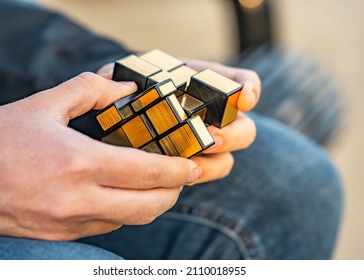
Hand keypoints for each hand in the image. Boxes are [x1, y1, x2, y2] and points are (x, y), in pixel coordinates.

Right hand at [0, 72, 200, 240]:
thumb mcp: (43, 104)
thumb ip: (89, 91)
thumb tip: (124, 89)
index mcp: (78, 163)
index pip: (148, 172)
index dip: (179, 171)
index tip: (194, 166)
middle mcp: (77, 199)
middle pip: (148, 206)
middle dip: (175, 192)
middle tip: (184, 177)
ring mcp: (68, 223)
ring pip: (130, 220)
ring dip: (152, 204)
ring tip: (160, 186)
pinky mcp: (60, 235)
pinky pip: (107, 227)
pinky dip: (124, 213)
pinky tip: (123, 196)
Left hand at [98, 58, 260, 184]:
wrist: (127, 114)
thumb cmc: (135, 89)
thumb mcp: (131, 74)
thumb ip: (127, 73)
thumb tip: (113, 80)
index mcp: (206, 86)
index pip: (242, 83)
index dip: (249, 89)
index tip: (244, 98)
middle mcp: (213, 117)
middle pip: (245, 129)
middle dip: (233, 136)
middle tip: (210, 139)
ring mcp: (205, 145)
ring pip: (227, 160)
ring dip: (213, 165)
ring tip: (191, 167)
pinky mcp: (190, 167)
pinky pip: (203, 176)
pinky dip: (195, 178)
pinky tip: (176, 178)